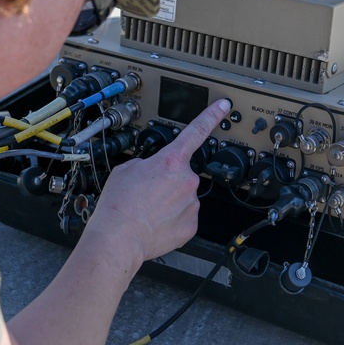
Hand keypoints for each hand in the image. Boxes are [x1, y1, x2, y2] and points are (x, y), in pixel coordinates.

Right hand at [84, 98, 230, 263]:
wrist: (119, 238)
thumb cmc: (119, 205)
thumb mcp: (125, 170)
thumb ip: (146, 163)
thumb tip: (151, 169)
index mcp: (170, 161)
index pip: (196, 131)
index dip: (212, 116)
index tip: (224, 106)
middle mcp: (186, 180)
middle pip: (182, 174)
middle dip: (168, 181)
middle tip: (147, 193)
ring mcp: (191, 203)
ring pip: (183, 197)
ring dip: (169, 201)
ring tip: (148, 210)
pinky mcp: (191, 225)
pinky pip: (184, 217)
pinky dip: (172, 219)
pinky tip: (156, 222)